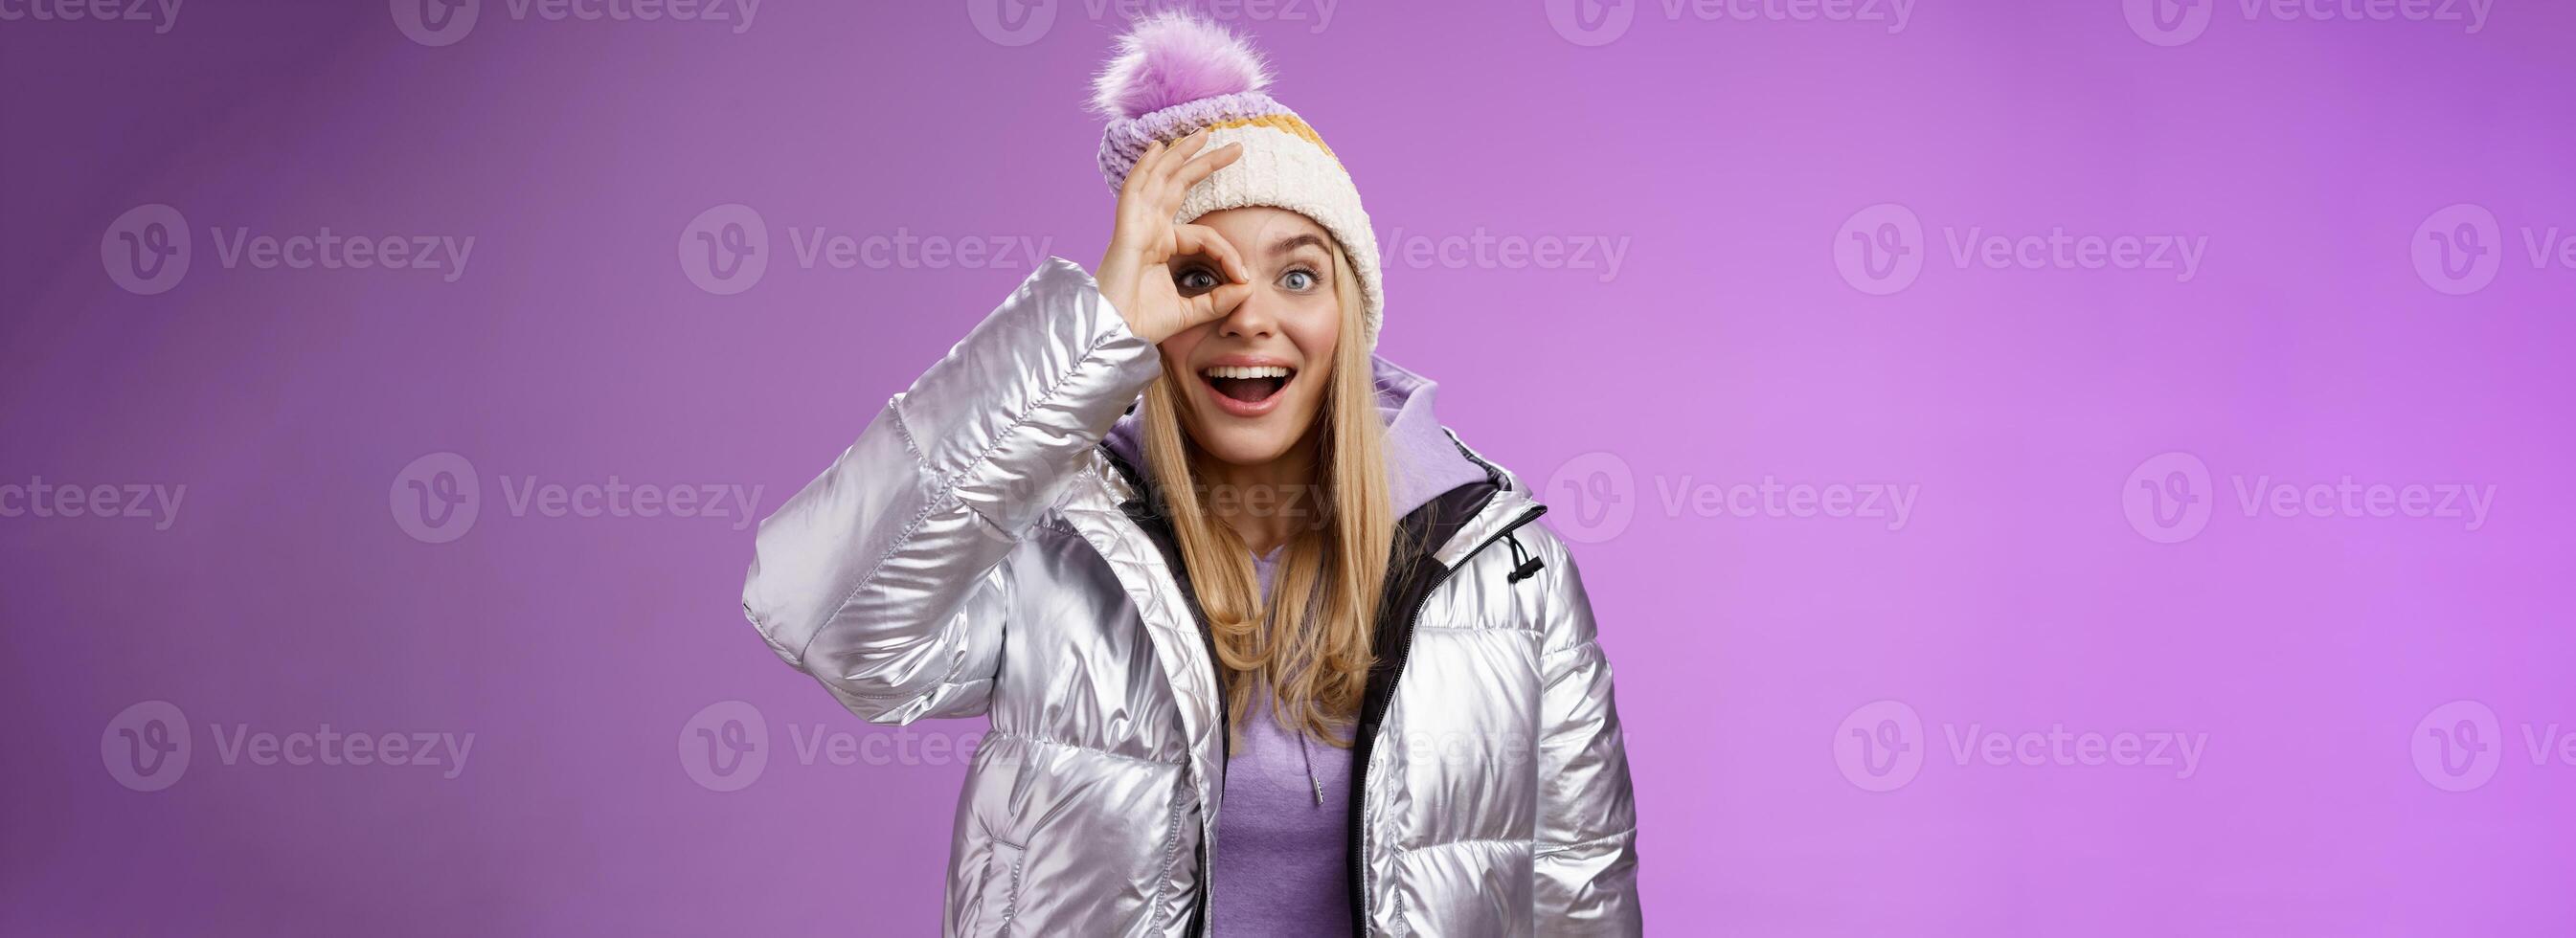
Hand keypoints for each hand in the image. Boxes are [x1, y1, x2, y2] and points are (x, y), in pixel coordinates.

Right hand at [1095, 129, 1250, 344]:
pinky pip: (1134, 191)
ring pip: (1160, 180)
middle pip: (1178, 187)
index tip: (1245, 277)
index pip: (1204, 235)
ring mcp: (1135, 227)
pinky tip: (1158, 148)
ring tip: (1203, 133)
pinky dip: (1145, 168)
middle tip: (1234, 146)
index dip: (1228, 254)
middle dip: (1205, 164)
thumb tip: (1247, 287)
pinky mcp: (1126, 231)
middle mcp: (1148, 231)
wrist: (1113, 336)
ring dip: (1180, 154)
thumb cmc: (1140, 325)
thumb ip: (1218, 300)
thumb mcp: (1190, 311)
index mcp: (1160, 248)